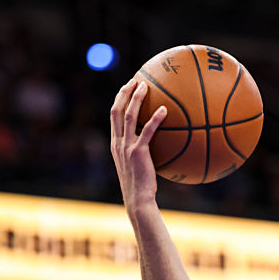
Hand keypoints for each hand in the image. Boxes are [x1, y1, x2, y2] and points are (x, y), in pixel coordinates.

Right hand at [110, 79, 167, 210]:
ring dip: (136, 99)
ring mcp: (126, 147)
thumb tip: (160, 142)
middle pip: (116, 110)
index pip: (113, 116)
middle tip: (135, 80)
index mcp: (116, 144)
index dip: (119, 99)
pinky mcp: (138, 152)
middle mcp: (118, 142)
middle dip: (124, 93)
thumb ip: (143, 151)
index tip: (128, 87)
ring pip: (128, 116)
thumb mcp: (139, 165)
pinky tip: (165, 110)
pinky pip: (147, 131)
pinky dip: (155, 119)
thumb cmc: (142, 185)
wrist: (138, 199)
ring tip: (146, 86)